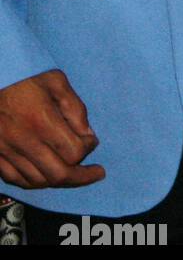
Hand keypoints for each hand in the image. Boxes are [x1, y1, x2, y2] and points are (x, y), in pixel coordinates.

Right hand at [0, 70, 104, 189]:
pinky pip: (15, 179)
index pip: (73, 152)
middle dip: (81, 176)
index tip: (93, 141)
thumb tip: (87, 134)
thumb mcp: (56, 81)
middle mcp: (23, 141)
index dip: (89, 148)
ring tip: (74, 174)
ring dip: (59, 180)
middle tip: (95, 173)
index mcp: (41, 120)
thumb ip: (75, 108)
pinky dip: (34, 181)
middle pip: (58, 174)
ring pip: (37, 181)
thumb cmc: (25, 78)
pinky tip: (46, 175)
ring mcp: (6, 151)